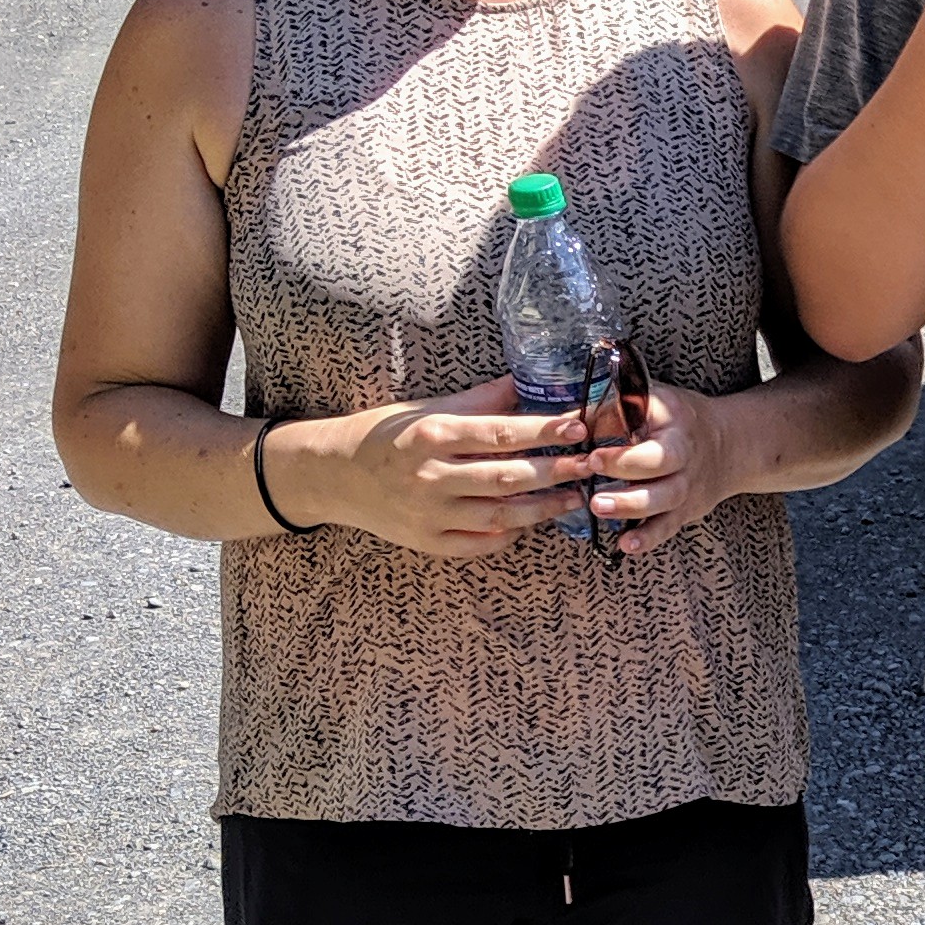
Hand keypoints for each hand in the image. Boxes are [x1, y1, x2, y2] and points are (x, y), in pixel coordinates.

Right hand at [280, 377, 593, 557]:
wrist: (333, 476)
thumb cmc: (386, 436)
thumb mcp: (426, 409)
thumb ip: (478, 400)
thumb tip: (526, 381)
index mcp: (431, 435)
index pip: (499, 433)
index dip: (544, 431)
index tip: (579, 426)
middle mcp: (430, 476)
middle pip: (506, 477)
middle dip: (556, 472)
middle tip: (591, 464)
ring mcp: (429, 514)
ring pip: (500, 516)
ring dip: (543, 508)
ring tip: (575, 497)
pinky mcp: (428, 542)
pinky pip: (480, 543)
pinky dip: (510, 534)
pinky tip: (532, 522)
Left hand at [585, 377, 735, 557]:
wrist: (728, 445)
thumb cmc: (675, 421)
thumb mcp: (650, 401)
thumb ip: (608, 411)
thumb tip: (562, 425)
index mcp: (672, 416)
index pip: (648, 422)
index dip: (622, 428)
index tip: (592, 449)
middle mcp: (684, 450)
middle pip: (661, 461)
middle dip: (625, 466)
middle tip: (591, 469)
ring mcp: (688, 482)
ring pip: (664, 497)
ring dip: (631, 504)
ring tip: (598, 507)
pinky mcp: (686, 509)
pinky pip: (668, 526)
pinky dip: (648, 538)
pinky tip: (626, 545)